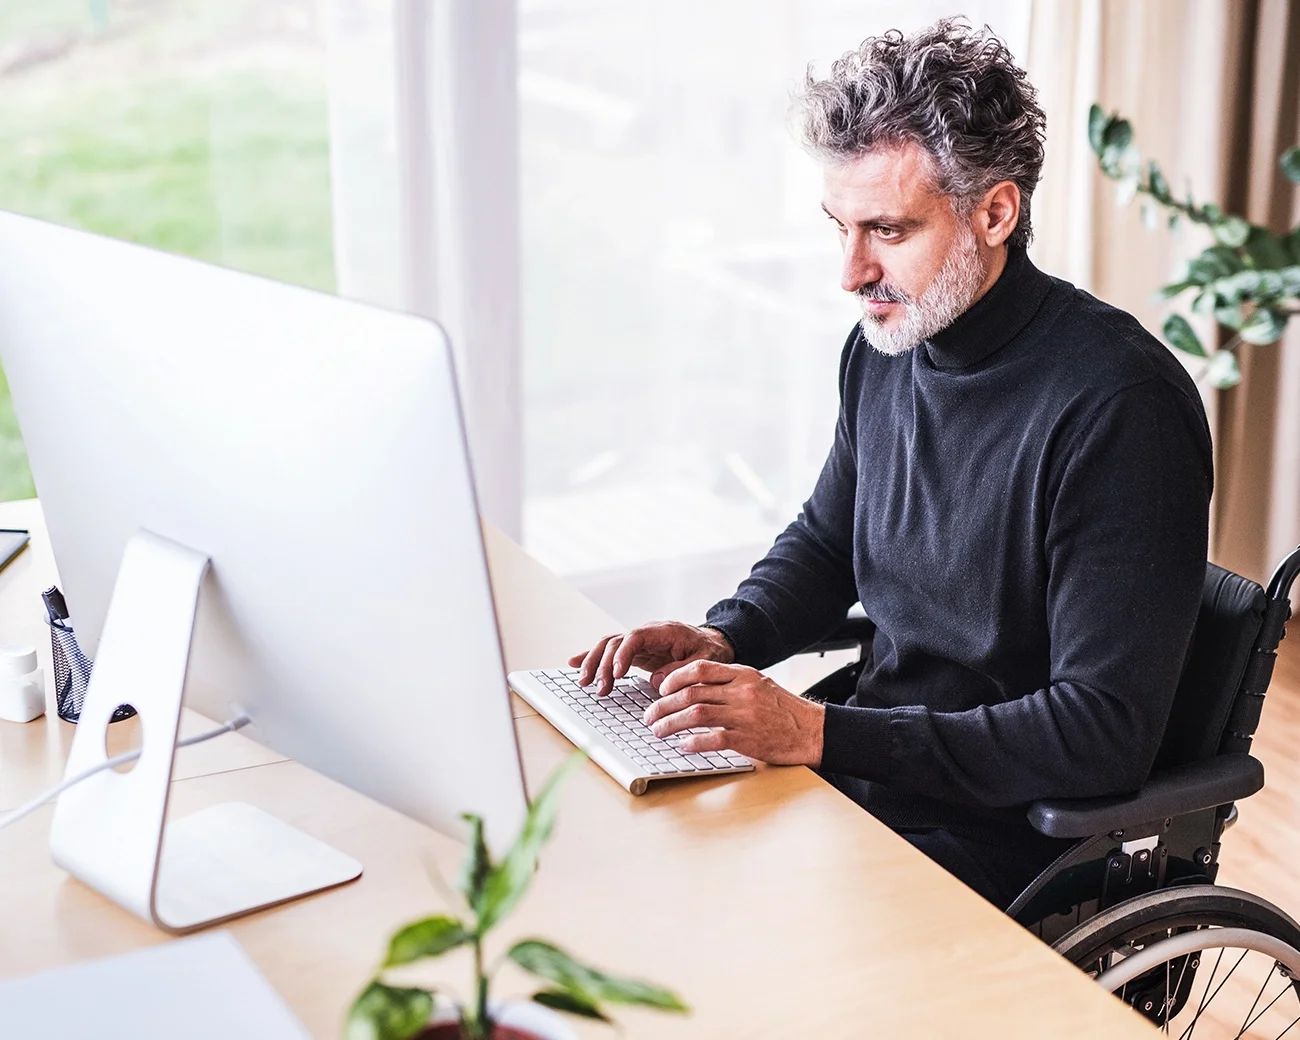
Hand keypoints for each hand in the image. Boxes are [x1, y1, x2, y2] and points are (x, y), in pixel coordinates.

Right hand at [568, 621, 733, 695]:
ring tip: (584, 683)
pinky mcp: (635, 651)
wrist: (712, 642)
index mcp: (664, 632)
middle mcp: (647, 633)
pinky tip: (574, 664)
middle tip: (598, 687)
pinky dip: (591, 656)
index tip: (617, 674)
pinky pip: (610, 651)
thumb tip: (656, 682)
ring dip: (593, 663)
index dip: (623, 654)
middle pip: (616, 642)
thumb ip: (681, 670)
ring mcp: (639, 642)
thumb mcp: (704, 661)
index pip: (635, 637)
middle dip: (603, 664)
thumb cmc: (710, 651)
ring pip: (608, 646)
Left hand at [642, 660, 824, 766]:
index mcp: (743, 675)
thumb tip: (693, 689)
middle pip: (691, 694)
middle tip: (650, 715)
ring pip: (696, 715)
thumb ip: (730, 684)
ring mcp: (745, 715)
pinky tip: (683, 746)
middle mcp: (742, 692)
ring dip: (670, 724)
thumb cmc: (783, 709)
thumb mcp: (759, 685)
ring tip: (658, 731)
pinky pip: (713, 739)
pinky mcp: (748, 739)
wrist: (813, 731)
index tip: (660, 688)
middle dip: (664, 705)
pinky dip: (693, 743)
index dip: (674, 678)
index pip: (699, 669)